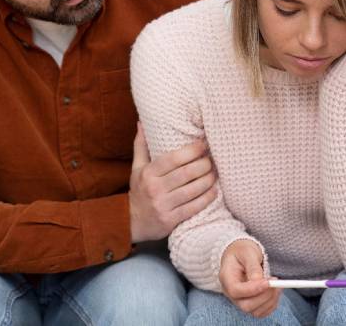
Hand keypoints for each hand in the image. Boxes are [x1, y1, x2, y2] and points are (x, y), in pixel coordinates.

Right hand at [128, 123, 217, 242]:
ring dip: (208, 180)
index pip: (173, 158)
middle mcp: (155, 188)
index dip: (192, 150)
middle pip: (186, 173)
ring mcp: (163, 205)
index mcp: (148, 173)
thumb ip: (141, 145)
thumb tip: (142, 123)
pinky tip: (214, 191)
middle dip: (203, 165)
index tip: (203, 144)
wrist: (130, 222)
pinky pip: (193, 208)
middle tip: (211, 160)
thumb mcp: (136, 168)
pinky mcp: (170, 220)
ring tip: (215, 173)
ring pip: (192, 190)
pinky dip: (206, 198)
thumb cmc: (138, 190)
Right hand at [219, 240, 280, 318]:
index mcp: (226, 278)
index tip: (267, 282)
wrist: (240, 254)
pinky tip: (275, 291)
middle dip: (264, 296)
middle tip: (275, 283)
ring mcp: (240, 300)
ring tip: (277, 285)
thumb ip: (253, 266)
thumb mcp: (247, 252)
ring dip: (270, 300)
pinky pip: (262, 311)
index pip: (236, 291)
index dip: (253, 289)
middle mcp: (231, 293)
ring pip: (255, 311)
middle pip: (246, 305)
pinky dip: (272, 304)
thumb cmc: (242, 251)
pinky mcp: (250, 303)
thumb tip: (259, 280)